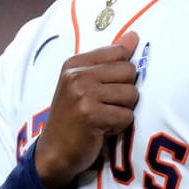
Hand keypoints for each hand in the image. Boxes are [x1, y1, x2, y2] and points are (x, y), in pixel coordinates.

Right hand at [34, 30, 139, 188]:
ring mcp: (82, 94)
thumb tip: (134, 35)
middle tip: (105, 107)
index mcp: (74, 63)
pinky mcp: (91, 115)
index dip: (122, 74)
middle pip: (129, 72)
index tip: (105, 90)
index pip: (119, 52)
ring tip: (103, 118)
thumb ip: (109, 60)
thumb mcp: (84, 84)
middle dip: (125, 93)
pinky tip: (102, 130)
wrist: (54, 153)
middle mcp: (76, 75)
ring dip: (123, 111)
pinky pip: (127, 116)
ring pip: (131, 94)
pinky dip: (119, 126)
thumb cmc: (73, 119)